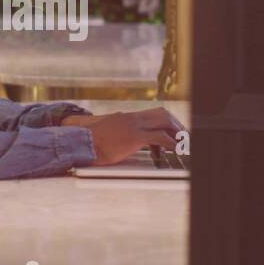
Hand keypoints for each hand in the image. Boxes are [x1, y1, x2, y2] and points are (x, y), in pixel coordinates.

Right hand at [63, 107, 186, 165]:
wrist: (79, 142)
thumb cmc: (88, 143)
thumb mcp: (104, 136)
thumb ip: (114, 135)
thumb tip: (116, 142)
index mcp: (125, 117)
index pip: (152, 114)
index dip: (166, 122)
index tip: (173, 132)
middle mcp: (132, 118)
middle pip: (162, 113)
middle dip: (176, 124)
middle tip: (184, 137)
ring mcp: (134, 125)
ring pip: (164, 121)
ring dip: (176, 131)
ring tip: (183, 143)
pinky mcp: (134, 136)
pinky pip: (160, 137)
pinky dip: (172, 143)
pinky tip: (177, 150)